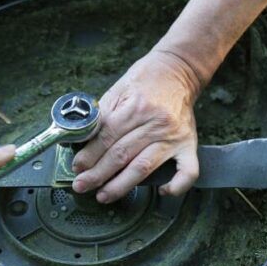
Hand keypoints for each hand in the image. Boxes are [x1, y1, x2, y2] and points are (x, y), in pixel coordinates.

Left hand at [72, 50, 199, 202]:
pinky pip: (187, 171)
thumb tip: (81, 141)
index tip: (77, 167)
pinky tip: (162, 192)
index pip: (107, 137)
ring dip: (122, 185)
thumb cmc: (145, 80)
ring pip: (144, 167)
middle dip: (98, 174)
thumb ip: (102, 116)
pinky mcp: (189, 144)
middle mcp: (155, 123)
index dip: (89, 155)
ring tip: (104, 195)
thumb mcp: (118, 90)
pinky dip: (177, 186)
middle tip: (82, 186)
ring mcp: (174, 136)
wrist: (178, 70)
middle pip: (121, 155)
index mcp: (135, 107)